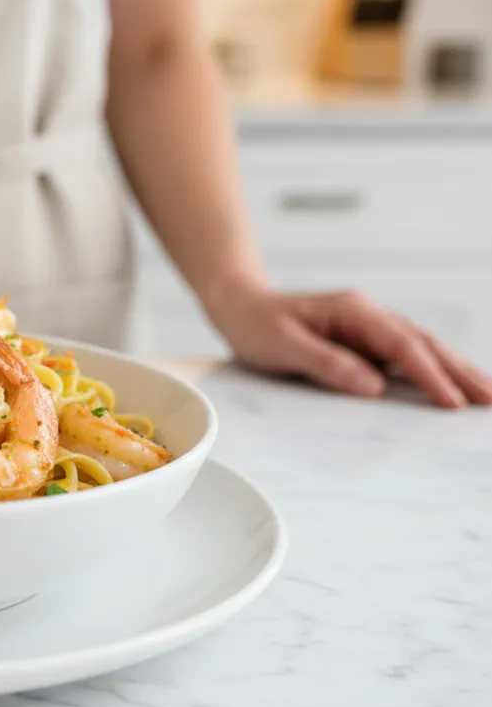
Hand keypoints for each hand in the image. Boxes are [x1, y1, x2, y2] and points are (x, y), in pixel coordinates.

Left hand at [205, 283, 491, 408]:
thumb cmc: (256, 323)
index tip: (452, 400)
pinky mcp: (365, 344)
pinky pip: (405, 359)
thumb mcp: (282, 345)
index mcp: (353, 311)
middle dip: (461, 372)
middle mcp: (369, 316)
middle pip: (424, 344)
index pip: (402, 344)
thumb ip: (326, 363)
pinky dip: (432, 373)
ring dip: (455, 372)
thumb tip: (373, 386)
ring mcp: (369, 330)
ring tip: (486, 397)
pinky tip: (453, 390)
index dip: (430, 373)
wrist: (239, 307)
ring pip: (421, 350)